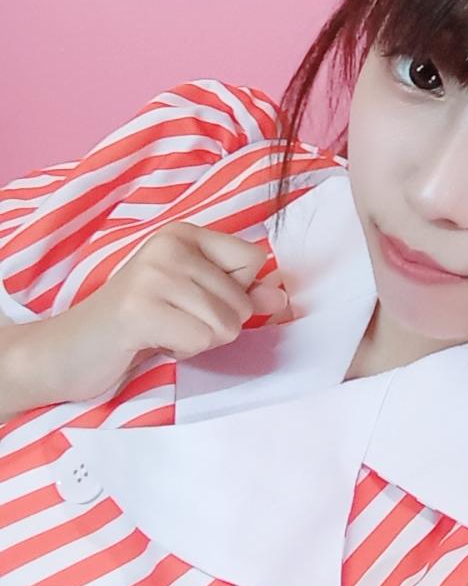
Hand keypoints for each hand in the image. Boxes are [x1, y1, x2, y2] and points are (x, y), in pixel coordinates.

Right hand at [48, 220, 289, 402]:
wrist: (68, 349)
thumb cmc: (136, 324)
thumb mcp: (192, 299)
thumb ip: (238, 293)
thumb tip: (281, 297)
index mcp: (184, 234)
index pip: (253, 258)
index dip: (236, 292)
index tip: (196, 300)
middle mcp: (170, 245)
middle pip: (243, 299)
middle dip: (216, 325)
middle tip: (173, 321)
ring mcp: (153, 274)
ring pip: (226, 323)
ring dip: (199, 340)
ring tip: (163, 330)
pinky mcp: (139, 309)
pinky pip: (200, 340)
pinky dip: (182, 351)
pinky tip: (152, 340)